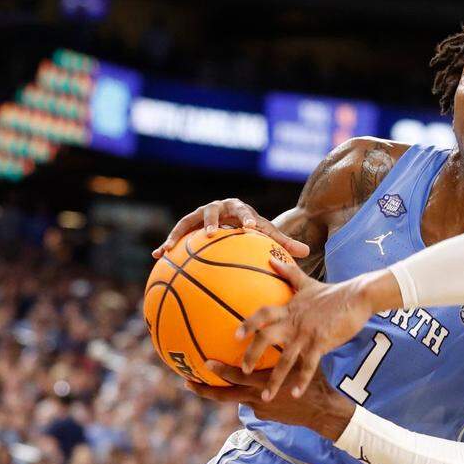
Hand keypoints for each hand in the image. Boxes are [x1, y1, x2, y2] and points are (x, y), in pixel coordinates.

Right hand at [152, 198, 308, 259]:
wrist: (234, 216)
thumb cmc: (253, 227)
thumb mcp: (267, 233)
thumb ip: (283, 243)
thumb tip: (306, 253)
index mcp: (239, 208)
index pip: (243, 211)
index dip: (246, 218)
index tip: (250, 228)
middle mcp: (217, 207)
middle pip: (211, 211)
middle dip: (210, 221)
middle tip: (210, 234)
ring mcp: (200, 214)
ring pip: (187, 222)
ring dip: (178, 234)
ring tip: (170, 248)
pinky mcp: (188, 225)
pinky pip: (176, 234)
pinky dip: (167, 243)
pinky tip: (157, 256)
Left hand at [185, 360, 354, 440]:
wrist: (325, 412)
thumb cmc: (318, 379)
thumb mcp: (306, 358)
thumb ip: (291, 343)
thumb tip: (286, 319)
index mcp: (267, 379)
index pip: (239, 376)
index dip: (221, 371)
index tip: (206, 362)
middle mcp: (260, 394)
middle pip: (227, 394)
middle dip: (206, 389)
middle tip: (188, 382)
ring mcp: (262, 407)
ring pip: (235, 401)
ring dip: (218, 394)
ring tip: (202, 388)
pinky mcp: (267, 416)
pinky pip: (253, 405)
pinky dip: (247, 397)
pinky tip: (244, 390)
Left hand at [236, 257, 399, 400]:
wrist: (358, 297)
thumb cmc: (334, 292)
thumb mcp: (308, 283)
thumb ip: (288, 273)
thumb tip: (271, 258)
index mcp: (289, 309)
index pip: (262, 313)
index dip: (248, 323)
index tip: (235, 335)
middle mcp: (294, 322)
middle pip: (266, 337)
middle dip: (252, 354)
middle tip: (243, 370)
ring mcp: (307, 333)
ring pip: (285, 359)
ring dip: (274, 379)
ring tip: (266, 397)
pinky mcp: (322, 343)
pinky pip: (308, 366)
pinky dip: (301, 381)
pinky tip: (296, 395)